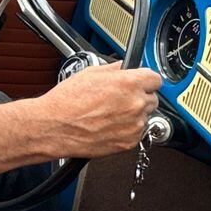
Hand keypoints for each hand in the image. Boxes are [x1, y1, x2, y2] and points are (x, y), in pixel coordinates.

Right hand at [38, 63, 161, 158]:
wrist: (55, 127)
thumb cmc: (67, 101)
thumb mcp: (90, 73)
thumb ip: (115, 69)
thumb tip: (125, 67)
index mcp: (129, 83)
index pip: (155, 79)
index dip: (146, 80)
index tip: (142, 82)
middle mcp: (135, 104)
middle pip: (152, 98)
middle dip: (139, 97)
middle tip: (120, 99)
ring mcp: (134, 125)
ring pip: (145, 117)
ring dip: (133, 115)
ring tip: (110, 114)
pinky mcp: (129, 143)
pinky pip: (137, 133)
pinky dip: (127, 130)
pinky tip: (109, 125)